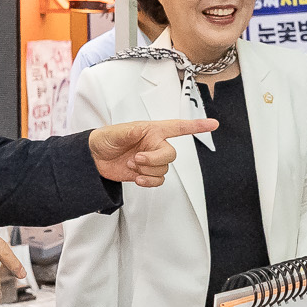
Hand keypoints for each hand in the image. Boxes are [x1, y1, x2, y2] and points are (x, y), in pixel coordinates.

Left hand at [88, 119, 217, 187]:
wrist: (93, 159)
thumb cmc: (104, 139)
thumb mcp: (115, 132)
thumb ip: (129, 132)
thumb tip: (141, 132)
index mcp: (152, 130)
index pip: (178, 127)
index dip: (196, 126)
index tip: (213, 124)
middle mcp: (155, 144)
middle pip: (171, 155)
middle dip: (155, 160)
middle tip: (136, 159)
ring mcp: (152, 159)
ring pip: (164, 170)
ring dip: (147, 171)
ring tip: (131, 165)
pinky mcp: (146, 173)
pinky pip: (158, 181)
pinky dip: (148, 182)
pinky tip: (136, 178)